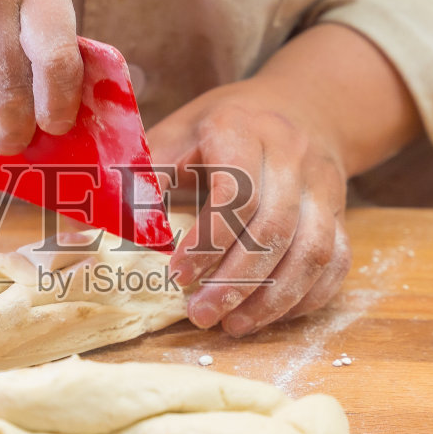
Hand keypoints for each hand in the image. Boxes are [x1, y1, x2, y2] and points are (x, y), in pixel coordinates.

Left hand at [149, 80, 351, 335]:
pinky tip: (271, 315)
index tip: (176, 274)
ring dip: (272, 299)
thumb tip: (90, 222)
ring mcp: (325, 186)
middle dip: (235, 281)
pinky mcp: (342, 213)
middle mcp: (293, 156)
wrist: (301, 106)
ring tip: (234, 326)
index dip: (207, 242)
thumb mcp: (179, 132)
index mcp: (243, 129)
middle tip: (199, 314)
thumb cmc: (223, 127)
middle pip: (275, 229)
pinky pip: (336, 263)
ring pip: (312, 252)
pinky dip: (306, 297)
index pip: (237, 193)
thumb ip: (144, 173)